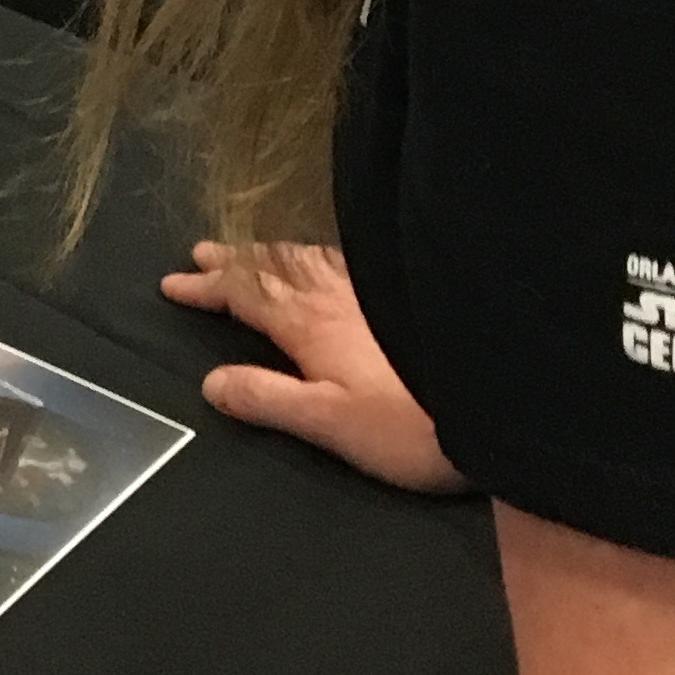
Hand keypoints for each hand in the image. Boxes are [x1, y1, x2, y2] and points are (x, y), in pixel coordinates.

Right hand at [162, 241, 465, 493]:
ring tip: (252, 250)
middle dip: (234, 261)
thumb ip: (270, 399)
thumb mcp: (331, 423)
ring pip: (310, 258)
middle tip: (202, 251)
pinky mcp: (406, 291)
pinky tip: (329, 259)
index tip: (173, 284)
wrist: (501, 399)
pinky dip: (318, 254)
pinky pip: (345, 259)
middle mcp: (337, 294)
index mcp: (311, 324)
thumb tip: (210, 381)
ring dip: (272, 253)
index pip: (246, 297)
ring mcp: (374, 287)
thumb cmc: (413, 423)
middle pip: (275, 267)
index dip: (208, 289)